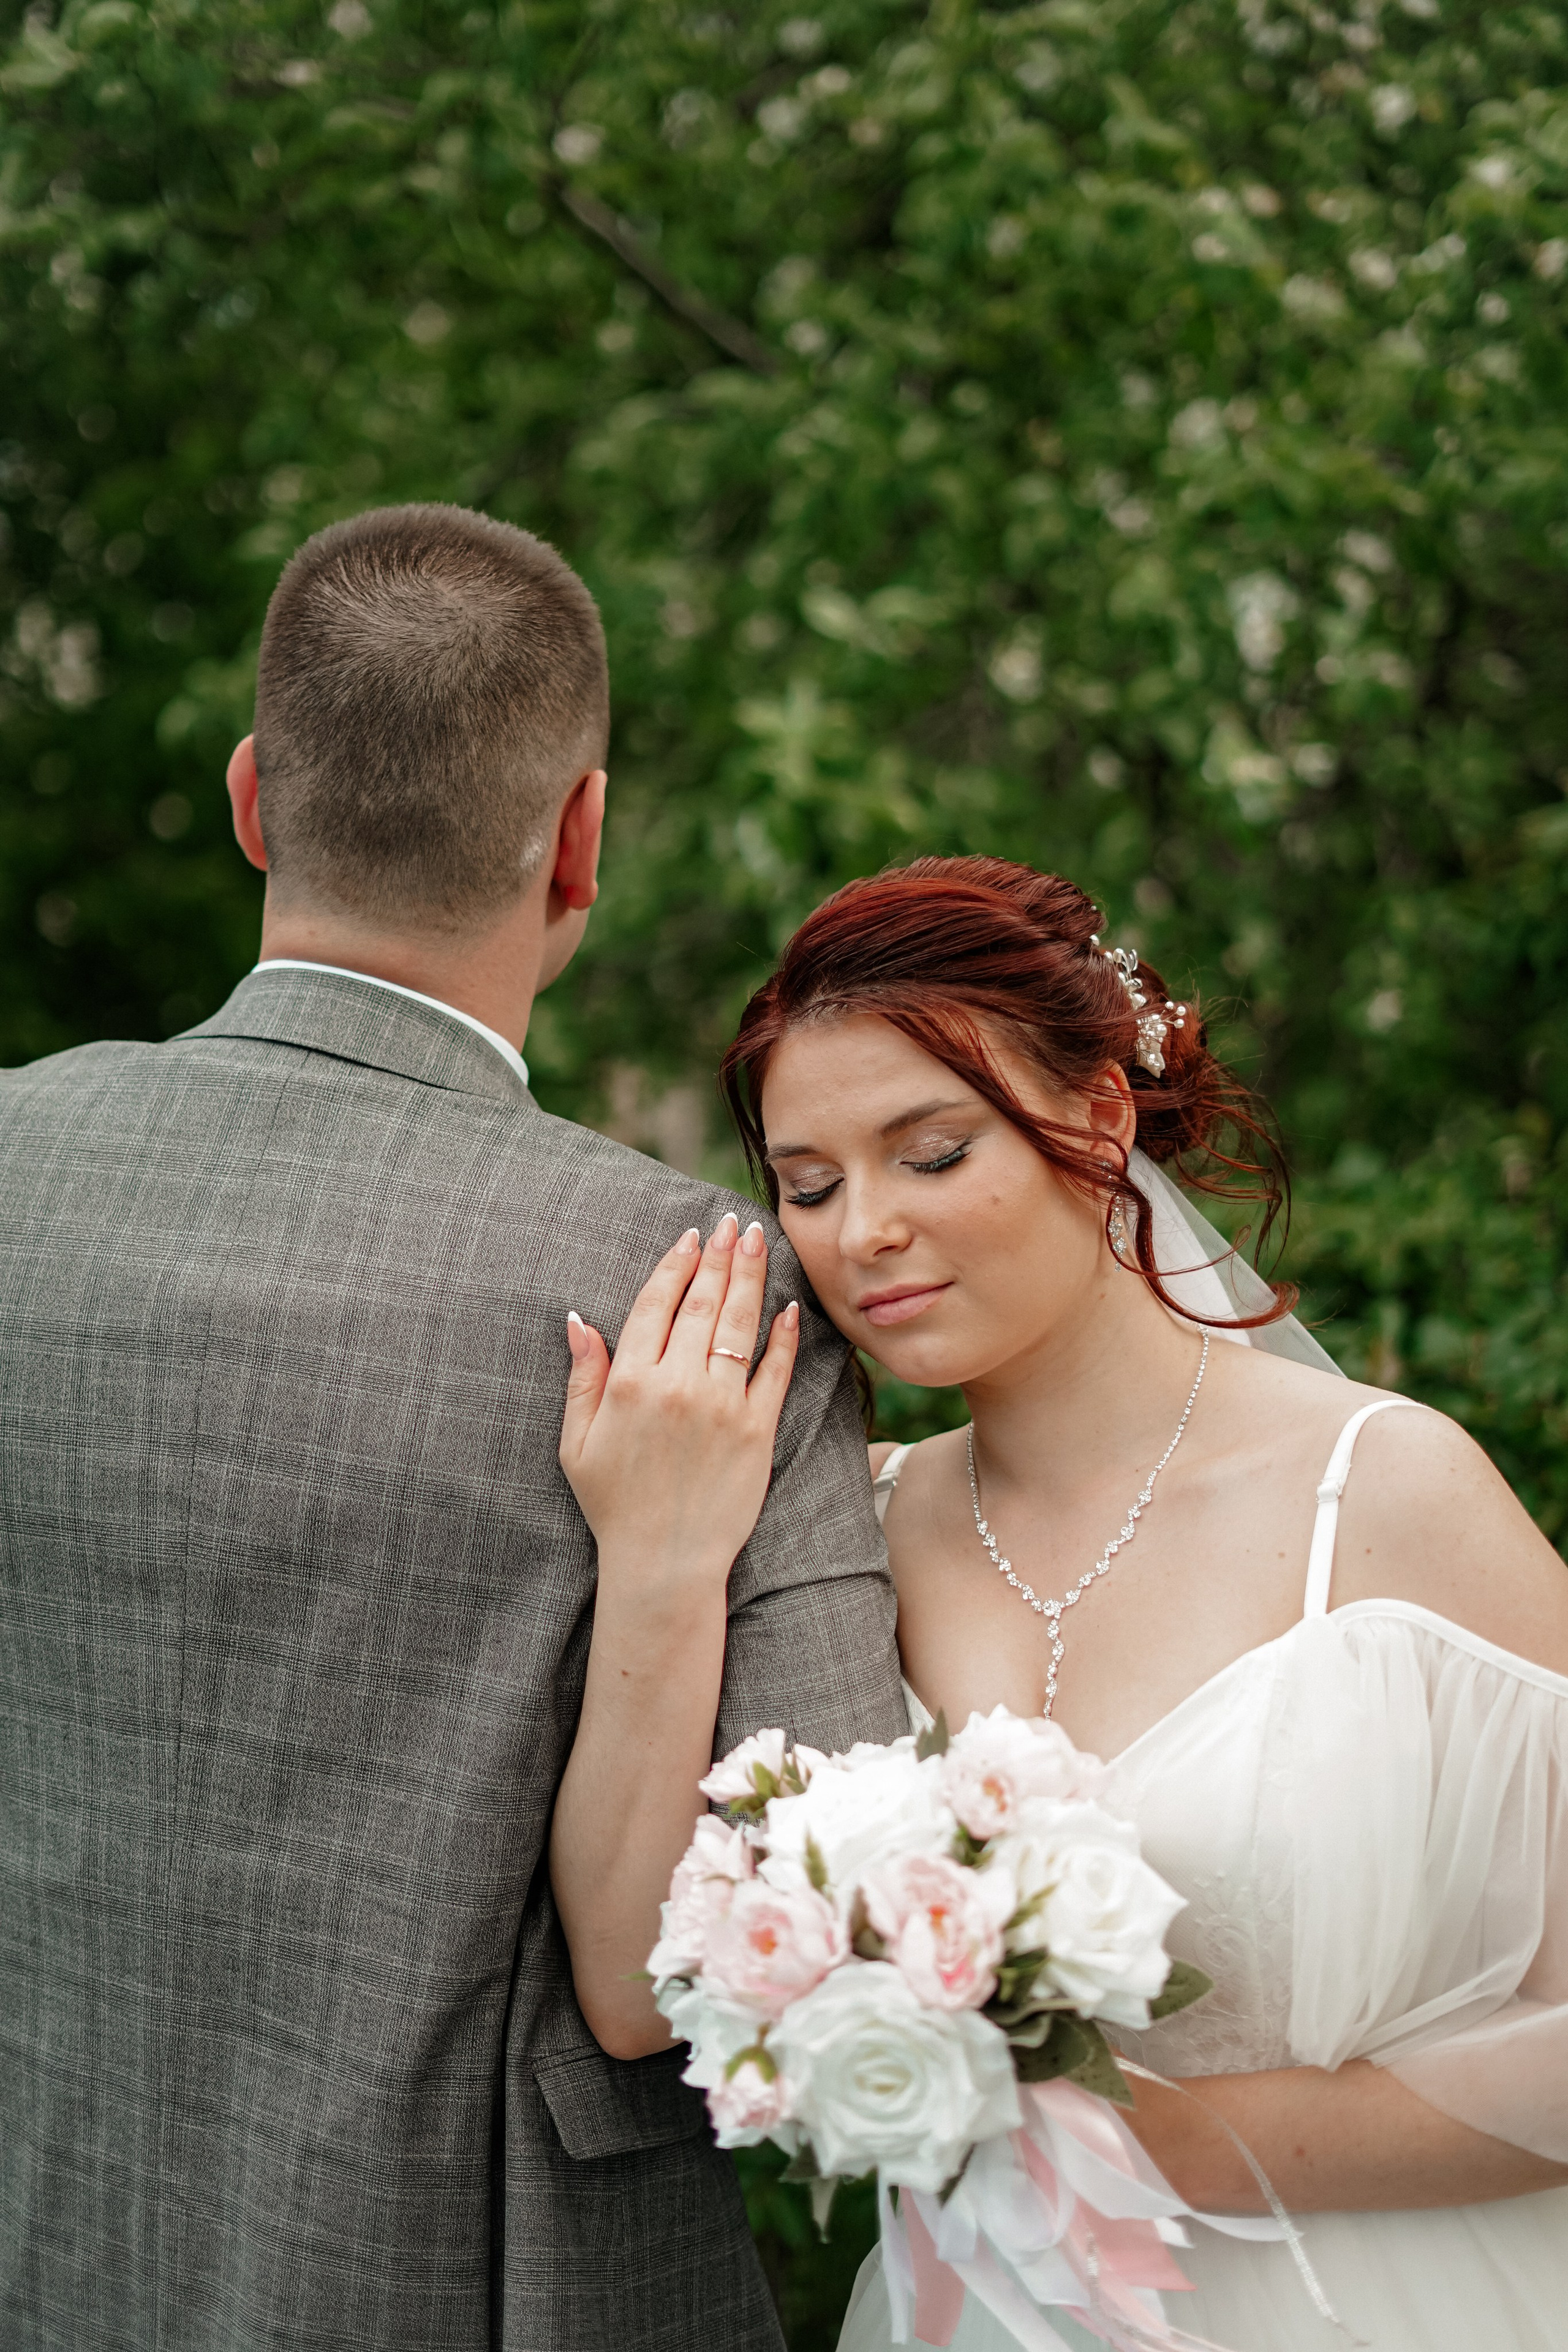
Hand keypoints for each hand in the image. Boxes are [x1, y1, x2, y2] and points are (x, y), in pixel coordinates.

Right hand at [559, 1213, 799, 1596]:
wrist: (664, 1563)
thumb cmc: (614, 1505)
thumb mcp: (578, 1443)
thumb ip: (582, 1378)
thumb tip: (578, 1319)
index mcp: (632, 1383)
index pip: (655, 1305)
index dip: (675, 1265)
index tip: (689, 1237)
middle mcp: (679, 1386)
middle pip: (702, 1304)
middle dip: (719, 1256)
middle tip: (732, 1221)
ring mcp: (723, 1406)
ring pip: (739, 1325)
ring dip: (750, 1277)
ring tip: (759, 1240)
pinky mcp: (757, 1430)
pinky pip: (774, 1372)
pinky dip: (782, 1337)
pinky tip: (787, 1307)